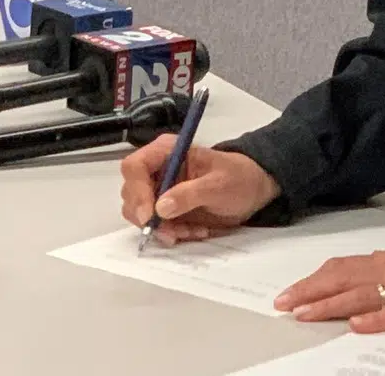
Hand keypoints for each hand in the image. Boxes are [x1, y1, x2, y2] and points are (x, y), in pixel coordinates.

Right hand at [119, 138, 280, 245]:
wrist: (252, 190)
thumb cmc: (238, 178)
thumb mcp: (219, 184)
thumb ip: (190, 194)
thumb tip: (161, 207)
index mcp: (167, 151)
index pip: (134, 166)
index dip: (136, 191)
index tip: (149, 216)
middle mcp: (157, 169)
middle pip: (131, 194)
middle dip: (149, 217)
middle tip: (173, 231)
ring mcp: (159, 190)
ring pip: (140, 214)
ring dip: (163, 228)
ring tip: (191, 230)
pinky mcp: (165, 209)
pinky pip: (156, 226)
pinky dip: (172, 233)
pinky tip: (195, 231)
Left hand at [276, 244, 384, 332]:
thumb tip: (361, 288)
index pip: (343, 268)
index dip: (314, 280)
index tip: (291, 291)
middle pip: (342, 279)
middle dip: (309, 291)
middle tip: (283, 304)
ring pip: (360, 295)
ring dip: (329, 305)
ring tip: (303, 314)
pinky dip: (374, 320)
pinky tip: (356, 327)